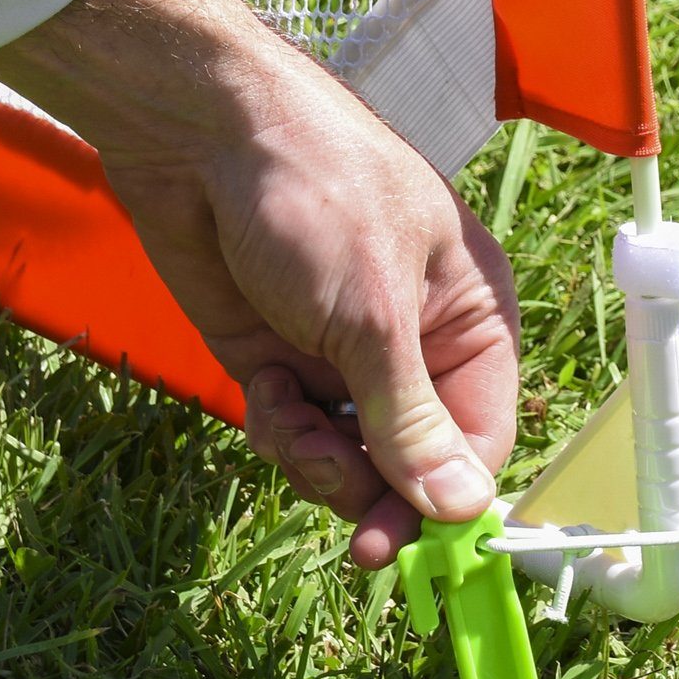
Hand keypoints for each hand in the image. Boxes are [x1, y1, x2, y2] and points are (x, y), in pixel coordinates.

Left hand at [0, 0, 518, 566]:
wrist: (197, 130)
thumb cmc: (313, 193)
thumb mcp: (371, 315)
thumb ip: (410, 419)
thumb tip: (462, 508)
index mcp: (469, 315)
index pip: (481, 435)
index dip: (451, 498)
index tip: (413, 548)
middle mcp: (412, 341)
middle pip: (413, 460)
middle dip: (379, 492)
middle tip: (357, 543)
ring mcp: (341, 352)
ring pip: (348, 456)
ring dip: (319, 460)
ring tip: (288, 420)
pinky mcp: (277, 357)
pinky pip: (292, 431)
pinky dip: (279, 430)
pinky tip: (264, 397)